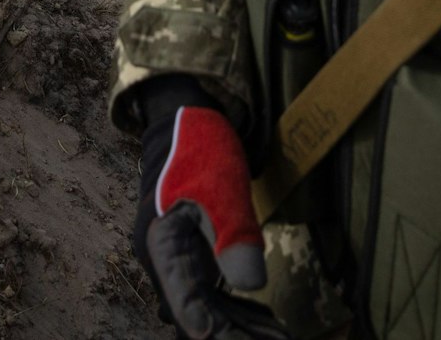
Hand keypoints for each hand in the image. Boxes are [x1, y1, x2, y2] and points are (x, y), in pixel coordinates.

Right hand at [133, 80, 288, 339]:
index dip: (206, 326)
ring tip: (278, 338)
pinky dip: (237, 311)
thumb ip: (233, 236)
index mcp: (161, 245)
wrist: (184, 123)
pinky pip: (212, 294)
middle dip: (230, 332)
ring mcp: (177, 261)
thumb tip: (250, 284)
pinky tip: (266, 323)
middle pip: (196, 313)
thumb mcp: (221, 190)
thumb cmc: (200, 151)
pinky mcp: (192, 258)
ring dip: (237, 326)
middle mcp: (163, 262)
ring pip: (206, 308)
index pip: (184, 299)